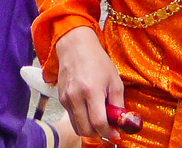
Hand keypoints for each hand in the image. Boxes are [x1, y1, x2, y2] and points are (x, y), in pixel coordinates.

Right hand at [55, 26, 123, 140]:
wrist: (75, 47)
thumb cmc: (97, 61)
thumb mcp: (114, 80)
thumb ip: (118, 104)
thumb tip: (121, 123)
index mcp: (91, 91)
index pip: (98, 123)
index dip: (108, 132)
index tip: (116, 135)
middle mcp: (75, 97)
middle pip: (86, 130)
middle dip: (99, 133)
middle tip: (108, 127)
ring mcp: (66, 99)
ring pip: (77, 127)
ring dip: (89, 128)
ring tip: (99, 118)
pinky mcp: (61, 99)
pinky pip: (72, 117)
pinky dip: (82, 119)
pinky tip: (89, 109)